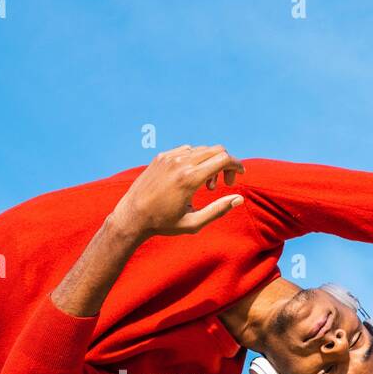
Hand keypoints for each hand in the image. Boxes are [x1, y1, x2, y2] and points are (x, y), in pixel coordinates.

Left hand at [112, 145, 243, 238]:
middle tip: (223, 184)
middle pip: (216, 150)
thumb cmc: (163, 223)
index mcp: (190, 178)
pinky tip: (190, 178)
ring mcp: (169, 157)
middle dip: (226, 164)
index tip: (240, 175)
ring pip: (201, 150)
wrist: (132, 216)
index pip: (223, 159)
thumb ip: (218, 210)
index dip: (237, 165)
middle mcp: (180, 163)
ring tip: (204, 185)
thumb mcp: (194, 223)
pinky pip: (186, 150)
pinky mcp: (161, 156)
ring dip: (210, 164)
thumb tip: (239, 199)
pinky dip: (195, 160)